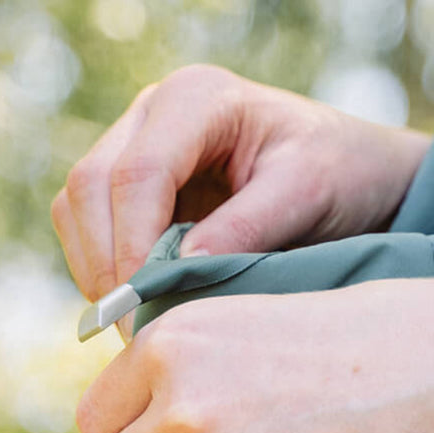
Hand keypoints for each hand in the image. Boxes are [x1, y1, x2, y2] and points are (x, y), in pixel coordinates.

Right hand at [52, 64, 430, 298]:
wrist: (357, 176)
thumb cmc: (343, 175)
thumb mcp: (308, 196)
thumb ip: (246, 229)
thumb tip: (179, 272)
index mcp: (198, 100)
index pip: (138, 172)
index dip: (131, 246)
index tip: (146, 308)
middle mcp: (156, 114)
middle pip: (90, 186)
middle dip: (106, 263)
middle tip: (135, 331)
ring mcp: (138, 147)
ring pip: (77, 209)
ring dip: (97, 271)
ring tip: (139, 326)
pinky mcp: (135, 189)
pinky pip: (91, 230)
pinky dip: (105, 272)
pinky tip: (143, 308)